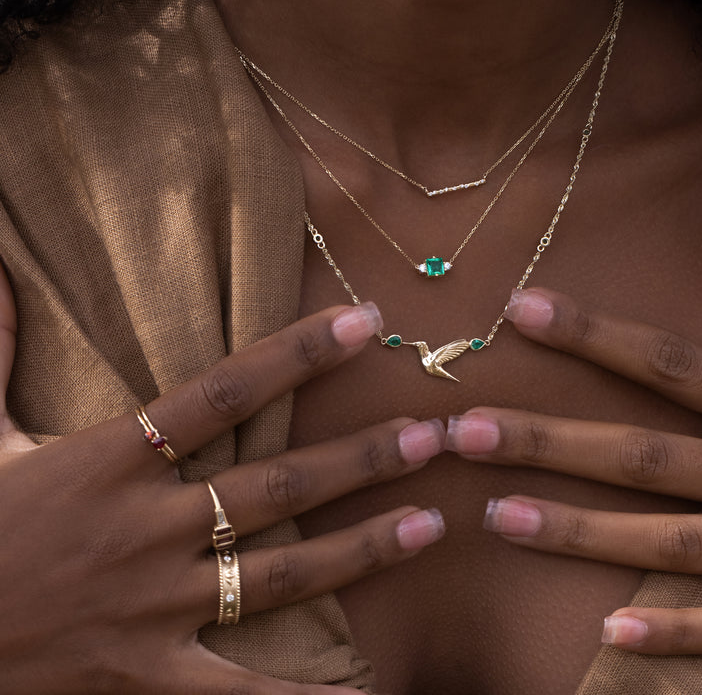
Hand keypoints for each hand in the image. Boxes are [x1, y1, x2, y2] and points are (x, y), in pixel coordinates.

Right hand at [0, 264, 445, 693]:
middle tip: (431, 434)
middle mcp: (145, 531)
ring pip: (279, 574)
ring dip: (361, 548)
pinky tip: (369, 692)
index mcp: (107, 464)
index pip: (223, 393)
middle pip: (275, 485)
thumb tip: (2, 275)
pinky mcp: (146, 676)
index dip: (298, 354)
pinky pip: (240, 693)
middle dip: (359, 458)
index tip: (363, 323)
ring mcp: (153, 609)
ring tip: (432, 524)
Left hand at [445, 197, 701, 655]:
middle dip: (550, 443)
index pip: (668, 360)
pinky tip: (608, 629)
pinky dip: (677, 633)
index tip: (521, 308)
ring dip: (579, 532)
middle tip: (467, 432)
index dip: (594, 333)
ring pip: (665, 540)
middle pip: (641, 456)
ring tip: (495, 516)